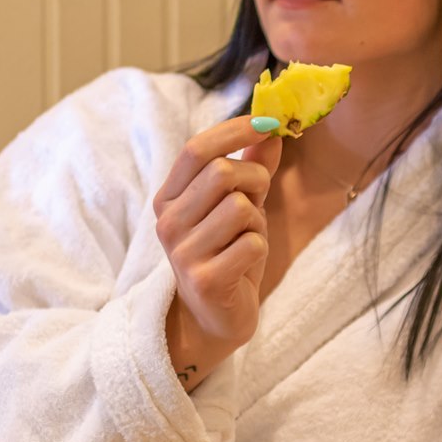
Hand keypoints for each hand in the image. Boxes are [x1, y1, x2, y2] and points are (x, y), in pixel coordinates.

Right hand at [154, 116, 282, 389]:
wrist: (214, 318)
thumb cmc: (227, 253)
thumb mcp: (239, 205)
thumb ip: (252, 167)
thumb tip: (273, 130)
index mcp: (170, 198)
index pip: (197, 149)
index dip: (236, 131)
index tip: (268, 124)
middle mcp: (168, 223)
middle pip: (222, 173)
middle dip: (255, 179)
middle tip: (258, 199)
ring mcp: (183, 253)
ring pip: (240, 208)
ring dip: (257, 221)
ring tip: (246, 238)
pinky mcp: (205, 280)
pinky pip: (252, 243)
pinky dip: (260, 248)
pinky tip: (245, 264)